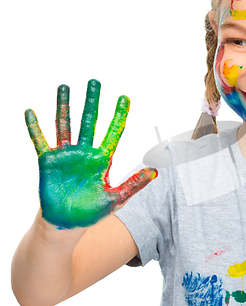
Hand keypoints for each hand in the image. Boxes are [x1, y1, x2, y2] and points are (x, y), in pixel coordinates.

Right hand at [25, 79, 157, 228]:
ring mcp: (66, 155)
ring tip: (64, 87)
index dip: (119, 115)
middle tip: (95, 82)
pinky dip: (34, 127)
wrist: (67, 223)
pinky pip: (40, 141)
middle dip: (93, 102)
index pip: (114, 132)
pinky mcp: (48, 162)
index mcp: (102, 159)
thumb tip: (156, 172)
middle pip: (90, 122)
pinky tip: (30, 112)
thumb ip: (134, 184)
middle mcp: (85, 152)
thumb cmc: (92, 211)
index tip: (125, 98)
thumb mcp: (116, 198)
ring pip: (65, 125)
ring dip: (64, 106)